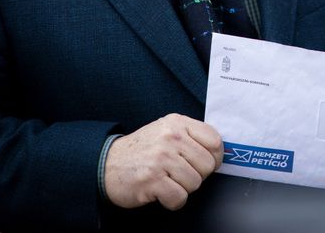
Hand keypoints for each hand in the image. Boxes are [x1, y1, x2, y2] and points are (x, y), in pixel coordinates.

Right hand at [103, 113, 223, 210]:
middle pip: (207, 165)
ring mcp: (161, 159)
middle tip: (179, 174)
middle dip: (197, 175)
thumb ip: (191, 136)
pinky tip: (161, 192)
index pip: (215, 141)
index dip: (214, 157)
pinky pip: (179, 198)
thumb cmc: (141, 150)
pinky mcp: (152, 180)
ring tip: (167, 180)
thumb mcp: (166, 131)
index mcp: (177, 123)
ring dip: (183, 188)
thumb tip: (219, 151)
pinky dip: (172, 200)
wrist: (105, 164)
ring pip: (195, 183)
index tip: (204, 163)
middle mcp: (170, 138)